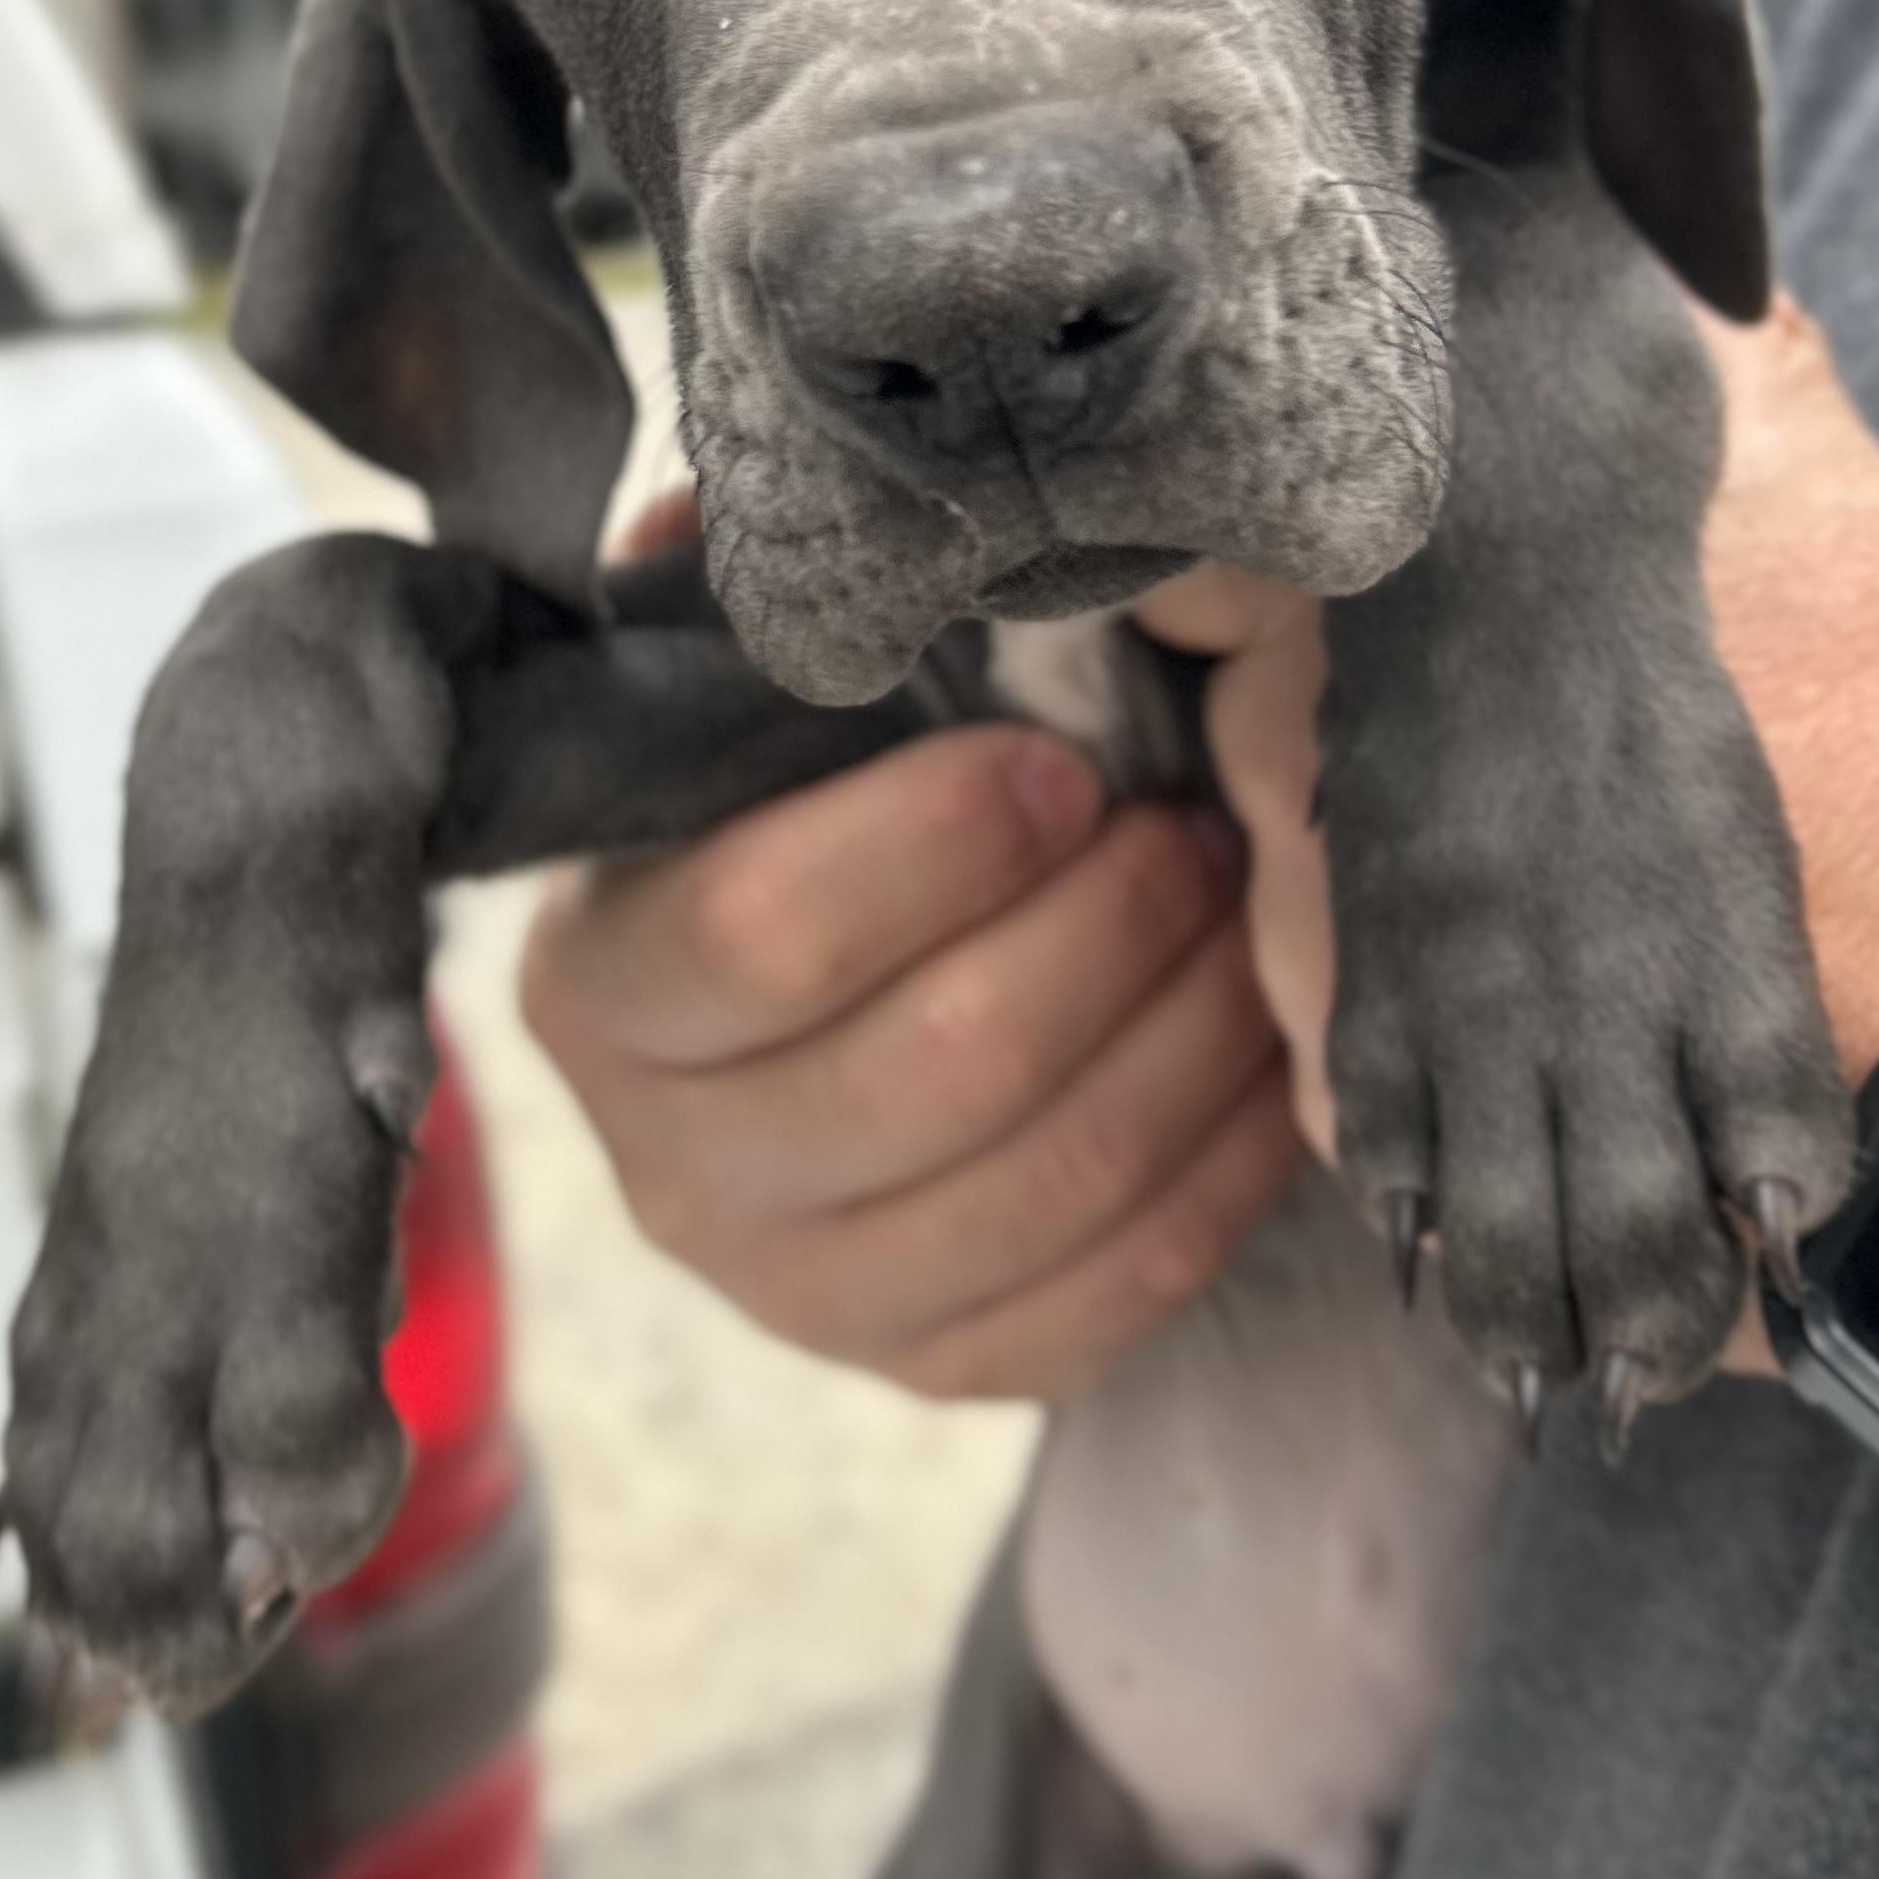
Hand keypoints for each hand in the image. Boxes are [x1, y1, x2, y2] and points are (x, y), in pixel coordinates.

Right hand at [520, 686, 1303, 1401]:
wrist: (797, 1018)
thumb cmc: (786, 814)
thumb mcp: (734, 708)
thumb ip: (746, 625)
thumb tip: (745, 514)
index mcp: (603, 987)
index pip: (760, 936)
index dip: (936, 843)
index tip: (1065, 760)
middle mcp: (673, 1170)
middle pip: (935, 1069)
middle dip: (1109, 928)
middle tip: (1205, 824)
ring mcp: (802, 1295)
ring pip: (1049, 1186)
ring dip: (1193, 1036)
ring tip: (1259, 917)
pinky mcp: (934, 1364)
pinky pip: (1114, 1295)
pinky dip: (1223, 1174)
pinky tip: (1275, 1060)